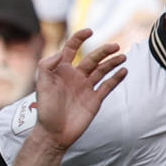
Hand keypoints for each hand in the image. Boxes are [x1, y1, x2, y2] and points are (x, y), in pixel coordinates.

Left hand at [31, 28, 127, 149]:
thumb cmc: (46, 110)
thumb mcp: (42, 85)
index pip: (72, 49)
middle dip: (103, 51)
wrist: (54, 133)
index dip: (79, 38)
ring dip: (112, 63)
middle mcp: (76, 76)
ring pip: (102, 71)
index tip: (89, 31)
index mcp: (62, 70)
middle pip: (92, 58)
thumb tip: (61, 53)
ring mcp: (86, 87)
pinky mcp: (95, 99)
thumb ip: (47, 66)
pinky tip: (124, 71)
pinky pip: (107, 86)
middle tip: (114, 46)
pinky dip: (116, 78)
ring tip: (122, 56)